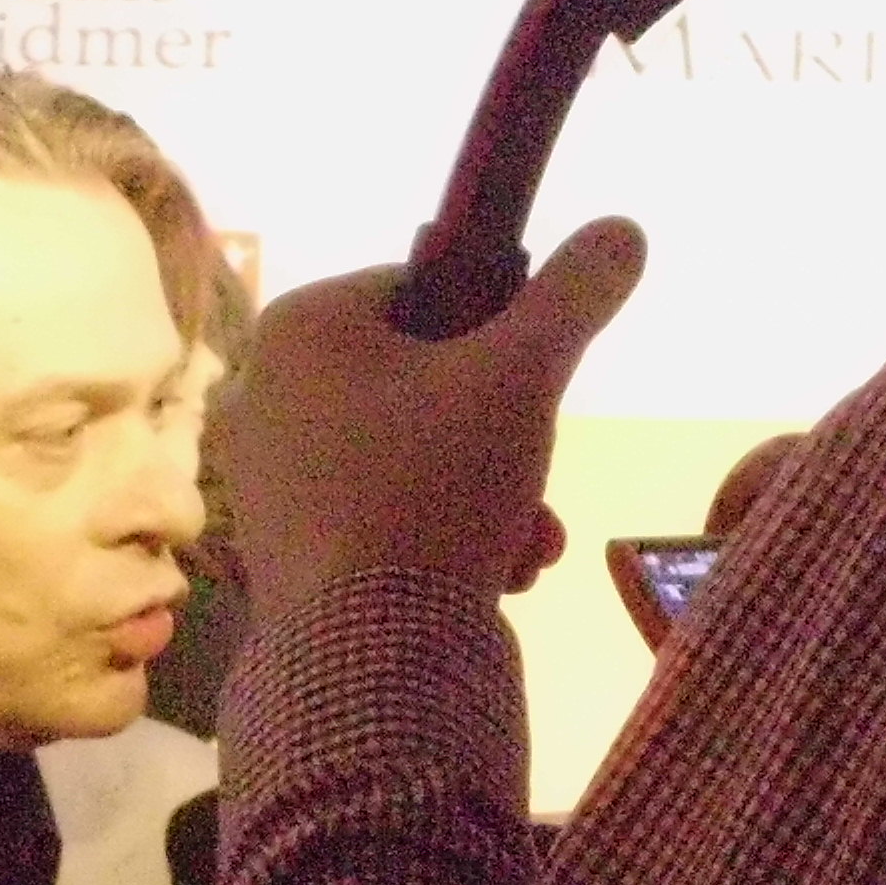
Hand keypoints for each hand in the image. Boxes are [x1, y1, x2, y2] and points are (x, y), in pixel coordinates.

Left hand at [215, 221, 645, 612]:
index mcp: (301, 325)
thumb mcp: (524, 375)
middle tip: (540, 488)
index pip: (421, 287)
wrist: (365, 655)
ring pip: (410, 458)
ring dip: (489, 497)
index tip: (535, 384)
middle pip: (421, 382)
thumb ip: (575, 295)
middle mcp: (262, 389)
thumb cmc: (434, 486)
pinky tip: (493, 579)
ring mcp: (263, 475)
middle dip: (503, 440)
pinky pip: (378, 516)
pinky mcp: (277, 548)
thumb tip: (623, 230)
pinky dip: (441, 539)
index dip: (496, 329)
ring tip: (528, 550)